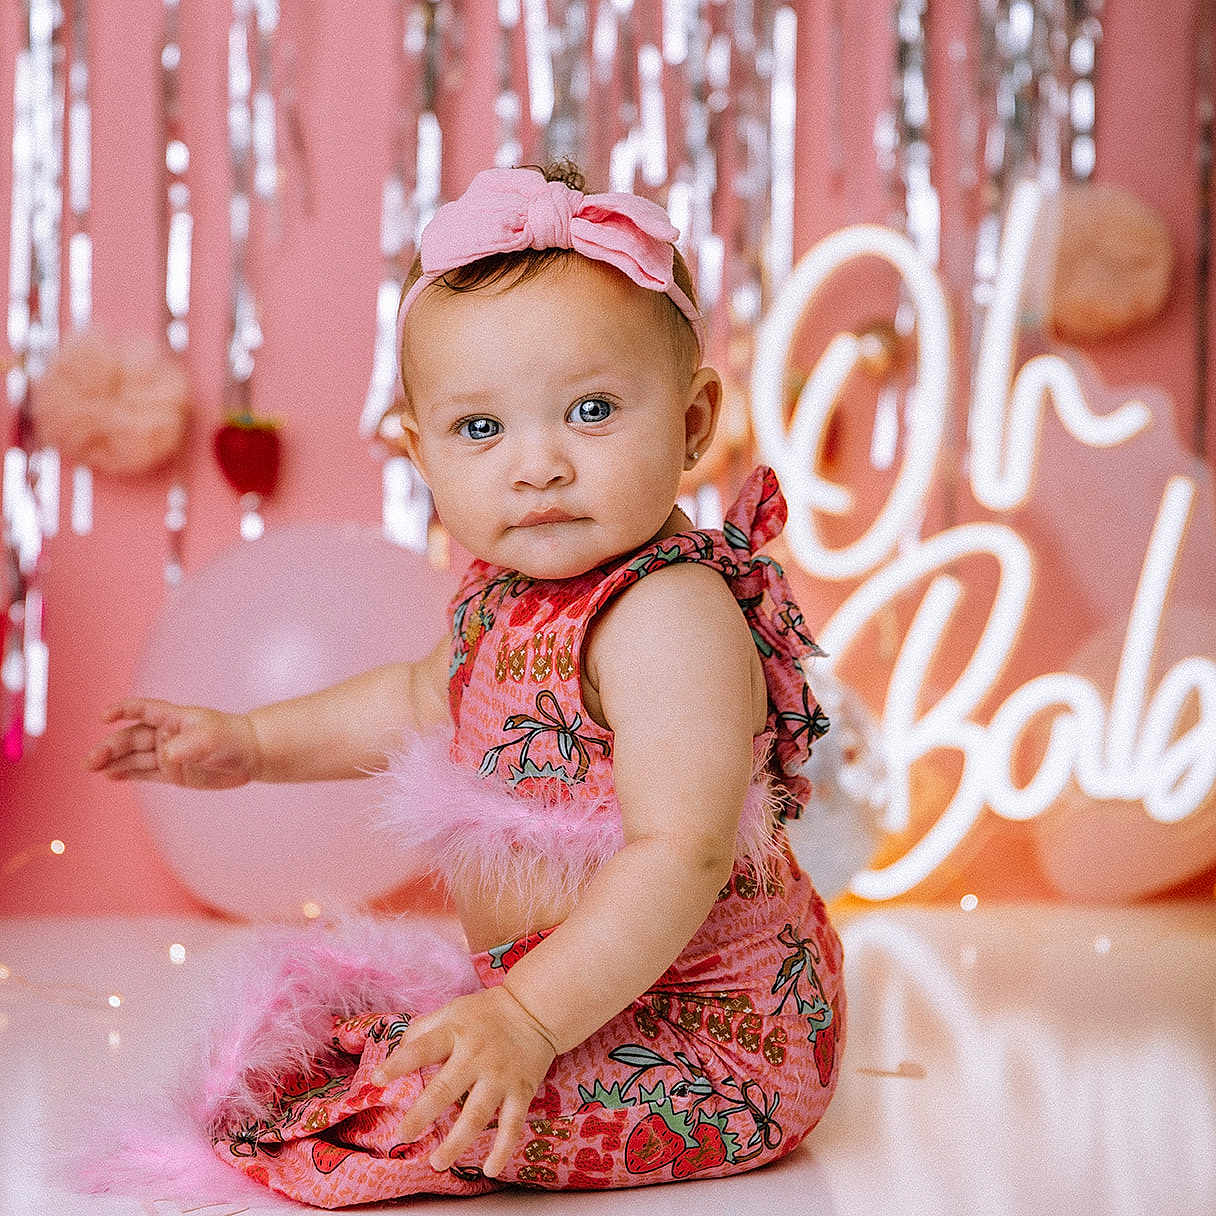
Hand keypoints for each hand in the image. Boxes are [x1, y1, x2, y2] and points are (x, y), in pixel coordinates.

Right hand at [85, 698, 262, 788]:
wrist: (251, 755)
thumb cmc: (232, 738)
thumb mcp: (210, 739)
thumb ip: (186, 746)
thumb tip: (166, 757)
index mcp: (174, 719)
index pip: (143, 709)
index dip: (123, 710)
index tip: (104, 716)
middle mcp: (167, 735)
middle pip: (132, 738)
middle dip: (110, 747)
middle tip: (91, 760)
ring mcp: (169, 755)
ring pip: (134, 757)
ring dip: (113, 762)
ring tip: (91, 768)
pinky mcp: (174, 773)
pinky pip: (145, 773)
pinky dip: (127, 774)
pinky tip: (109, 776)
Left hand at [371, 985, 557, 1177]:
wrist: (535, 1009)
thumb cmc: (487, 1012)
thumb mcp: (454, 1010)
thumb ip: (425, 1028)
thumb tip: (397, 1050)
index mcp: (456, 1033)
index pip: (422, 1048)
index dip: (398, 1063)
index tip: (376, 1079)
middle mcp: (476, 1056)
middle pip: (445, 1088)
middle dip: (422, 1114)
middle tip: (402, 1135)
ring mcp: (499, 1076)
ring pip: (476, 1115)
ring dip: (456, 1142)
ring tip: (437, 1162)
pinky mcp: (521, 1091)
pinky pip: (512, 1125)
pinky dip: (502, 1149)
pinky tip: (490, 1169)